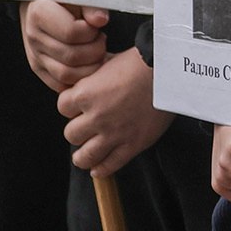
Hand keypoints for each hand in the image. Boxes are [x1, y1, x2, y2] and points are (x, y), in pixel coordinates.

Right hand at [20, 0, 109, 91]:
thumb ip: (91, 4)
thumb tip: (100, 20)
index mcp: (39, 13)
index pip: (72, 33)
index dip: (91, 31)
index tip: (97, 24)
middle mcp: (33, 37)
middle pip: (72, 57)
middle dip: (95, 50)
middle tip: (101, 39)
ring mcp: (34, 55)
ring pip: (67, 76)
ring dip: (90, 67)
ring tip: (96, 50)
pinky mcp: (39, 68)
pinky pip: (60, 85)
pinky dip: (79, 79)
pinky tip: (89, 64)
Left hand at [57, 49, 173, 175]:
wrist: (169, 72)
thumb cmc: (140, 62)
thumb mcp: (108, 61)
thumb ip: (92, 75)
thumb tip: (85, 79)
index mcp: (86, 93)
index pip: (62, 107)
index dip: (70, 106)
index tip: (77, 107)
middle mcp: (96, 116)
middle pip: (71, 134)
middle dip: (77, 130)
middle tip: (86, 127)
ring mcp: (114, 133)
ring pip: (84, 156)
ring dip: (82, 156)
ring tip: (83, 155)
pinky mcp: (132, 145)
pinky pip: (109, 165)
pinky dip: (100, 169)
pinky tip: (97, 168)